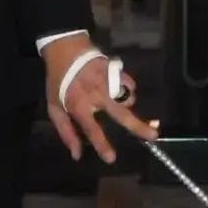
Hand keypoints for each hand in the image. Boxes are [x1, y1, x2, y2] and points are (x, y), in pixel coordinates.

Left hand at [42, 34, 154, 163]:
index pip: (92, 129)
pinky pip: (130, 84)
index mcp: (78, 105)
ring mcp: (107, 81)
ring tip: (124, 105)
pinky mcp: (115, 69)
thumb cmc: (58, 81)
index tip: (112, 159)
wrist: (64, 48)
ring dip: (128, 104)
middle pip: (120, 113)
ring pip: (129, 97)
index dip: (102, 145)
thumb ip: (66, 132)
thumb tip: (77, 155)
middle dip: (138, 126)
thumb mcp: (54, 107)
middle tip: (153, 136)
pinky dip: (128, 90)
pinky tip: (122, 91)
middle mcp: (96, 94)